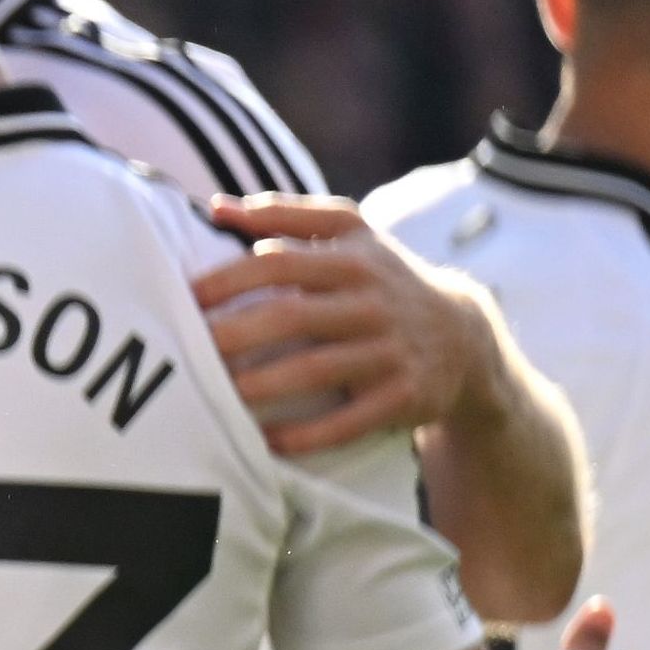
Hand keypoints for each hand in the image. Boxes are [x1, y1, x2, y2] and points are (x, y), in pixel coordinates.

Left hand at [193, 196, 499, 455]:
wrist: (466, 336)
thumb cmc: (382, 279)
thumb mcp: (351, 234)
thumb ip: (285, 215)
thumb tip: (217, 207)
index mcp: (352, 261)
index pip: (278, 261)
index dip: (226, 280)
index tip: (183, 298)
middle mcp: (372, 304)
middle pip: (291, 316)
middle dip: (232, 335)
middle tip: (183, 351)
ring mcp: (390, 352)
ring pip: (316, 370)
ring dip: (260, 386)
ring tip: (213, 394)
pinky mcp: (405, 397)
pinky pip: (350, 422)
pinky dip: (307, 436)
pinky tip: (266, 441)